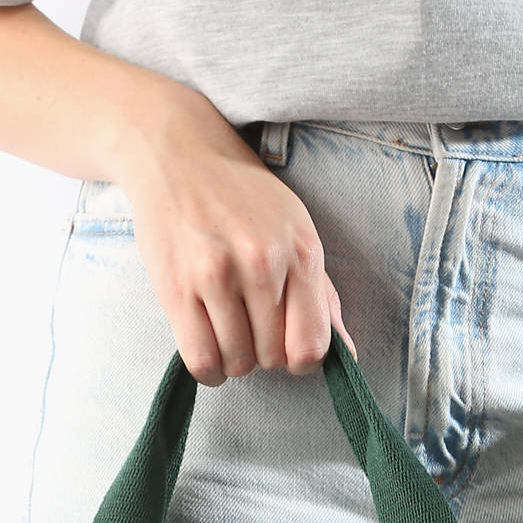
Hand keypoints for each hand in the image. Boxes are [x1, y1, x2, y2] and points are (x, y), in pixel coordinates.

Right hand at [116, 93, 356, 386]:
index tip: (286, 347)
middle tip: (249, 323)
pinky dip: (208, 368)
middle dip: (262, 352)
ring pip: (236, 362)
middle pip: (271, 357)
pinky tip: (209, 348)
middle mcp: (262, 264)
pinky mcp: (176, 288)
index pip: (311, 345)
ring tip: (226, 327)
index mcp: (301, 252)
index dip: (300, 360)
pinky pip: (200, 359)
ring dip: (233, 357)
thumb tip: (347, 355)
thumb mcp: (296, 232)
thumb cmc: (243, 199)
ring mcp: (216, 276)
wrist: (179, 155)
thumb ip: (322, 297)